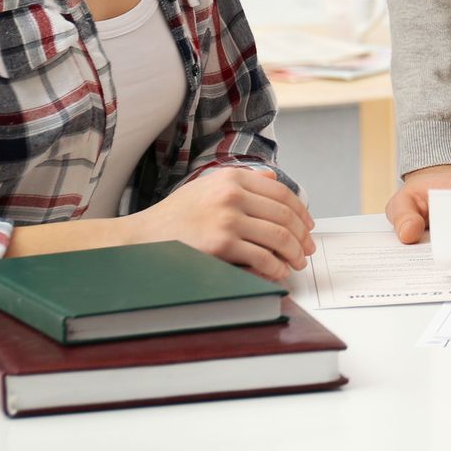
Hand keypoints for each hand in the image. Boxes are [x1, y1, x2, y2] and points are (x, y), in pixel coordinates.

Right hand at [125, 168, 314, 281]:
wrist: (142, 237)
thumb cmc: (176, 215)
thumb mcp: (208, 186)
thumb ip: (243, 181)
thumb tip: (273, 179)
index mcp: (233, 177)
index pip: (281, 193)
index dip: (300, 212)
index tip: (307, 226)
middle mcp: (232, 194)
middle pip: (284, 216)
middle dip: (301, 236)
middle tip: (307, 249)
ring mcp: (227, 219)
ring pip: (278, 237)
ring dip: (293, 253)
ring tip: (296, 262)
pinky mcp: (221, 245)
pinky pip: (261, 258)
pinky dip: (275, 268)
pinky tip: (278, 272)